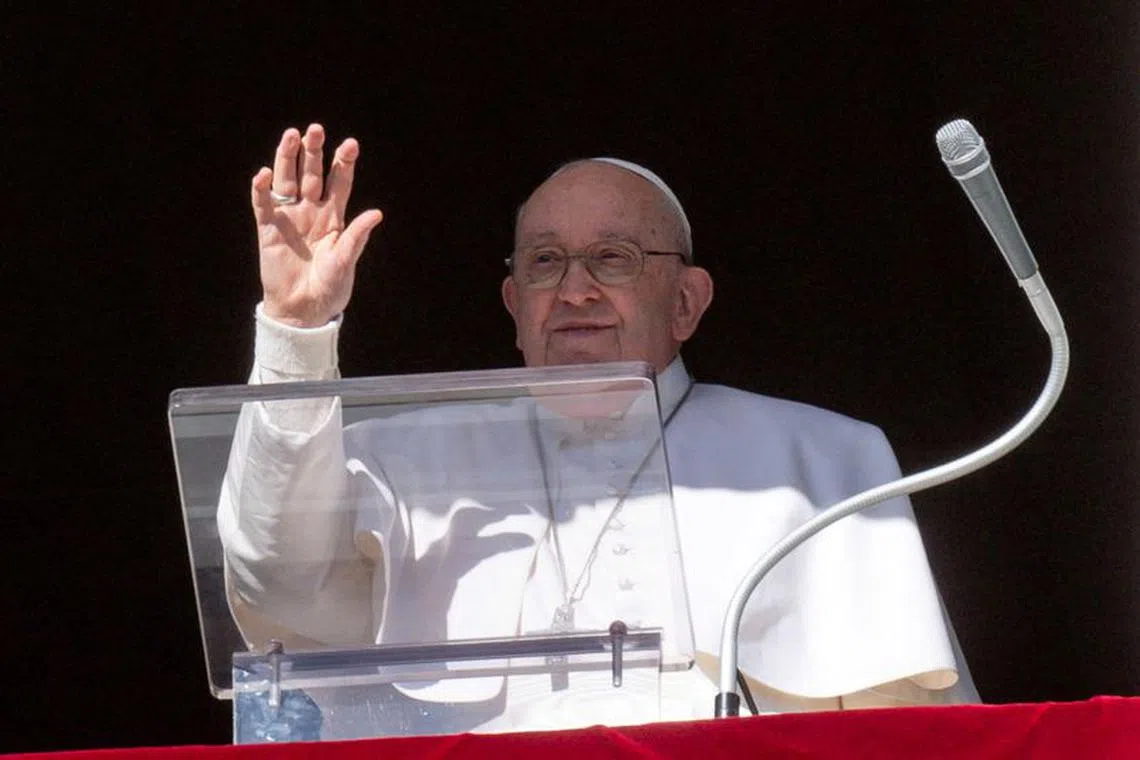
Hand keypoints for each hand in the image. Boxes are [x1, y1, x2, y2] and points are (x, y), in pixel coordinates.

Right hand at [252, 124, 383, 327]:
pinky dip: (261, 189)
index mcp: (334, 217)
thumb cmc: (330, 288)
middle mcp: (311, 211)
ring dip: (287, 158)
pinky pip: (263, 204)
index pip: (339, 183)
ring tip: (291, 135)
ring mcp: (289, 217)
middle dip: (314, 152)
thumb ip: (357, 237)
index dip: (344, 163)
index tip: (351, 144)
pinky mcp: (268, 229)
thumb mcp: (346, 261)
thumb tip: (376, 213)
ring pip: (287, 180)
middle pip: (312, 174)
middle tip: (316, 129)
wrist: (304, 310)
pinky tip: (263, 174)